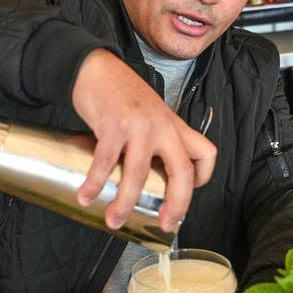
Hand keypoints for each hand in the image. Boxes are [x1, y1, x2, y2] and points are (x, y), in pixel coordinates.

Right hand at [71, 49, 216, 232]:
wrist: (97, 68)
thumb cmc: (122, 95)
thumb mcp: (151, 115)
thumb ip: (156, 141)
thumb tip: (146, 179)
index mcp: (175, 126)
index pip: (206, 153)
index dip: (202, 179)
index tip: (184, 195)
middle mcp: (163, 126)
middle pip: (182, 171)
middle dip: (176, 204)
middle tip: (165, 224)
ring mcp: (139, 125)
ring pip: (140, 174)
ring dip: (125, 202)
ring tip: (114, 220)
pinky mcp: (114, 125)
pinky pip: (106, 161)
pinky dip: (95, 182)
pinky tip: (86, 196)